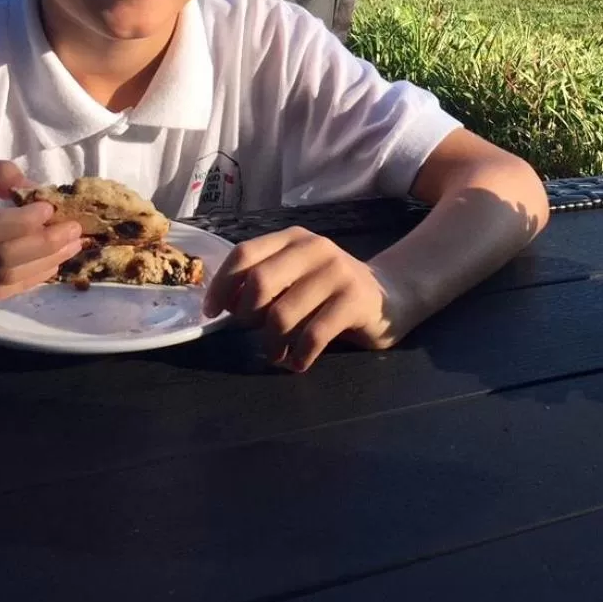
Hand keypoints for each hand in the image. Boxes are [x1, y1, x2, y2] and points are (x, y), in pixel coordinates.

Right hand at [0, 154, 83, 307]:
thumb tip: (32, 186)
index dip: (28, 222)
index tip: (51, 208)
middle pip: (4, 258)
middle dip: (47, 245)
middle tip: (76, 231)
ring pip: (2, 281)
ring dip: (43, 266)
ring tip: (70, 250)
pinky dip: (22, 284)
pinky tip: (44, 270)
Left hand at [204, 227, 406, 372]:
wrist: (391, 294)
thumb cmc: (331, 289)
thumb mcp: (297, 275)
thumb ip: (265, 281)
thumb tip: (224, 305)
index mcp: (292, 239)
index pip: (244, 254)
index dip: (222, 285)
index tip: (211, 313)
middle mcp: (313, 248)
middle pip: (260, 284)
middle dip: (247, 317)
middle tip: (254, 334)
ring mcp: (336, 272)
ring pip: (282, 315)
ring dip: (272, 345)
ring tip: (278, 354)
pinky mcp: (354, 300)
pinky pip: (313, 336)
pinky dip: (298, 357)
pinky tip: (298, 362)